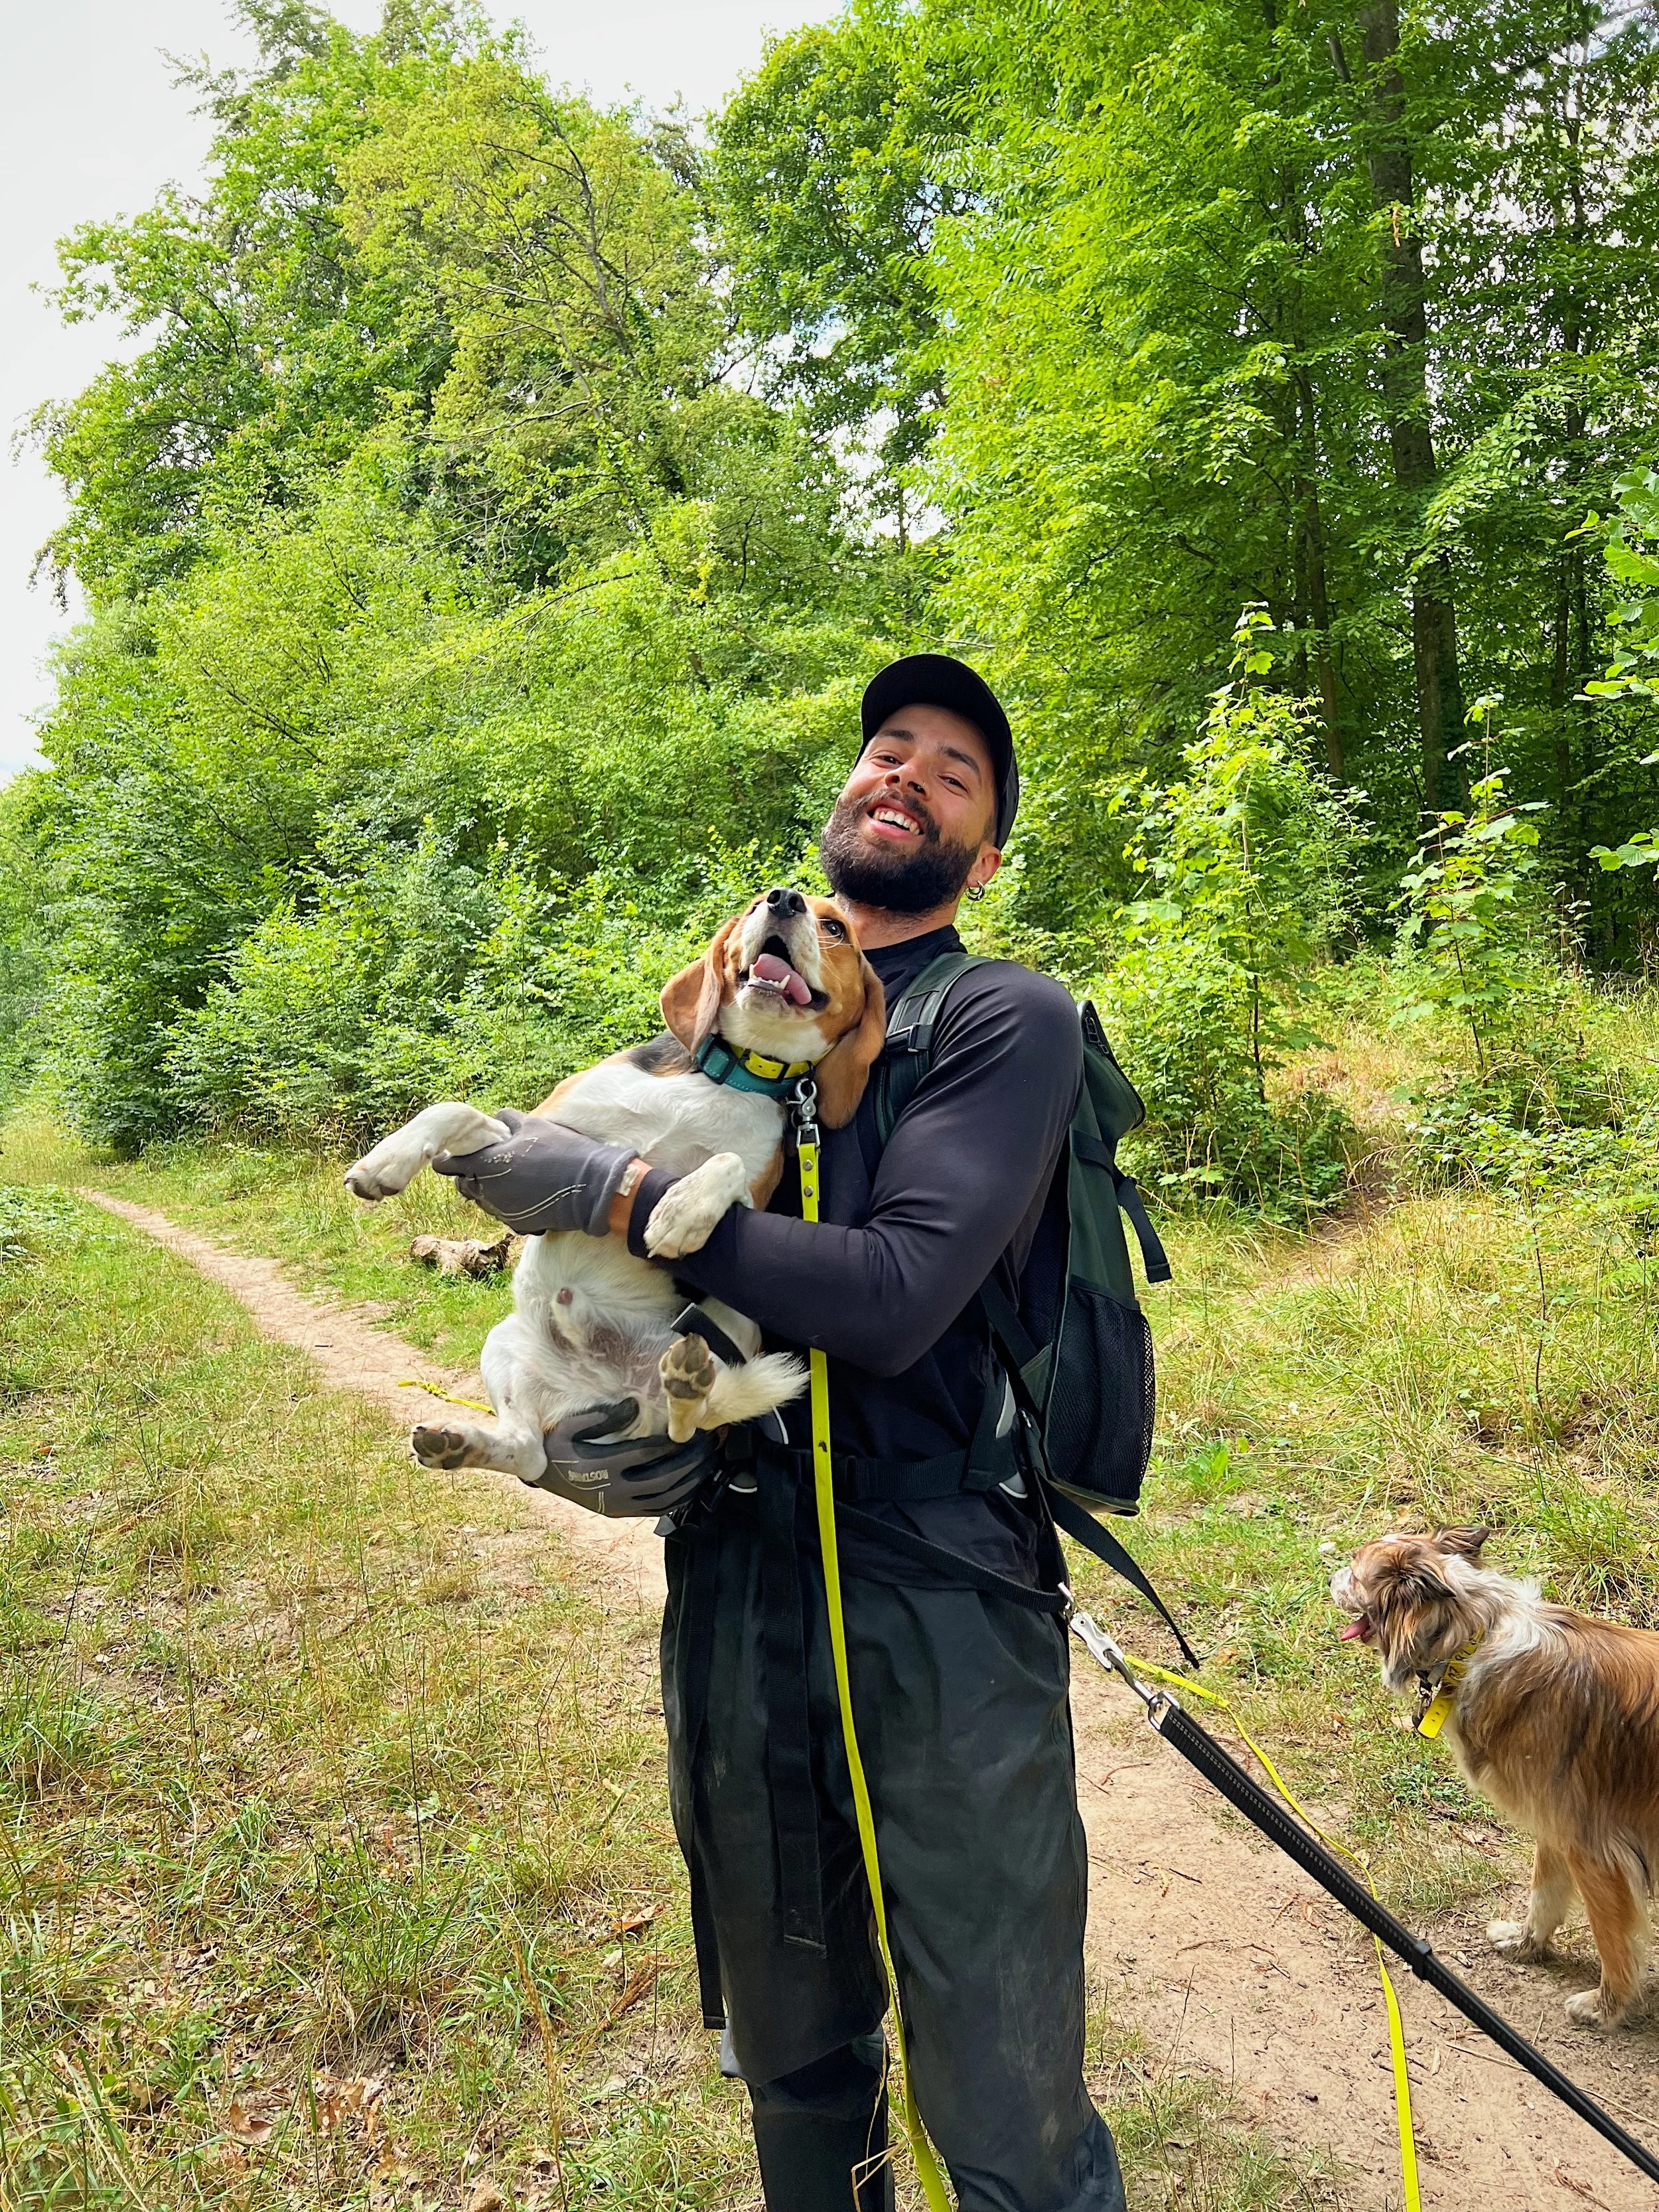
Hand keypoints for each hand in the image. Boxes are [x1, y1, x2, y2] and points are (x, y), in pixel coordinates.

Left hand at [433, 1109, 636, 1235]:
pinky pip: (504, 1213)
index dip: (447, 1160)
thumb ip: (508, 1120)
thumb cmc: (562, 1150)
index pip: (449, 1165)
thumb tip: (496, 1118)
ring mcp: (503, 1212)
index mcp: (486, 1165)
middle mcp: (489, 1192)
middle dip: (467, 1176)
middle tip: (482, 1164)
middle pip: (463, 1186)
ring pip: (483, 1201)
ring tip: (508, 1177)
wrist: (591, 1186)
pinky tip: (526, 1193)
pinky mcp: (519, 1225)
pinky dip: (509, 1204)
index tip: (450, 1155)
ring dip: (488, 1190)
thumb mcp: (534, 1125)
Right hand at [532, 1402, 718, 1517]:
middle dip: (692, 1462)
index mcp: (602, 1467)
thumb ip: (602, 1417)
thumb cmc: (557, 1447)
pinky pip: (658, 1510)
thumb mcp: (569, 1427)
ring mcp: (619, 1506)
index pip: (647, 1454)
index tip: (693, 1430)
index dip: (674, 1443)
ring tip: (710, 1462)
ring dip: (692, 1481)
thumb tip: (633, 1405)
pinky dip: (681, 1498)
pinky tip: (694, 1484)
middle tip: (711, 1445)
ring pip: (666, 1498)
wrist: (543, 1477)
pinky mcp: (622, 1513)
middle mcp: (614, 1491)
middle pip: (664, 1478)